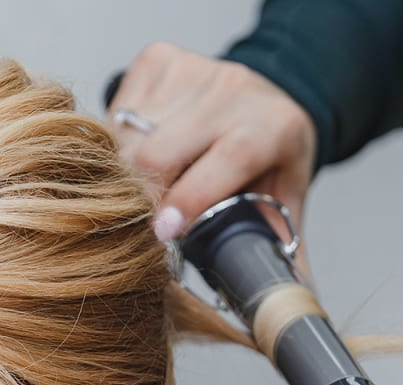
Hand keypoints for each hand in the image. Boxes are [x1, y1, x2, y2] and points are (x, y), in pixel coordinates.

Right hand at [108, 42, 316, 263]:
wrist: (263, 101)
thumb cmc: (267, 162)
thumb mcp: (282, 206)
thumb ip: (281, 257)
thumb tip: (287, 305)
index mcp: (272, 127)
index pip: (228, 157)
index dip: (191, 196)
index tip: (163, 231)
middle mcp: (234, 90)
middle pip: (161, 150)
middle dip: (139, 196)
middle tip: (134, 227)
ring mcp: (193, 70)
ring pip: (130, 135)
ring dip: (122, 174)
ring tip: (135, 196)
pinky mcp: (157, 61)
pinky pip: (116, 113)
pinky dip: (114, 145)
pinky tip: (132, 160)